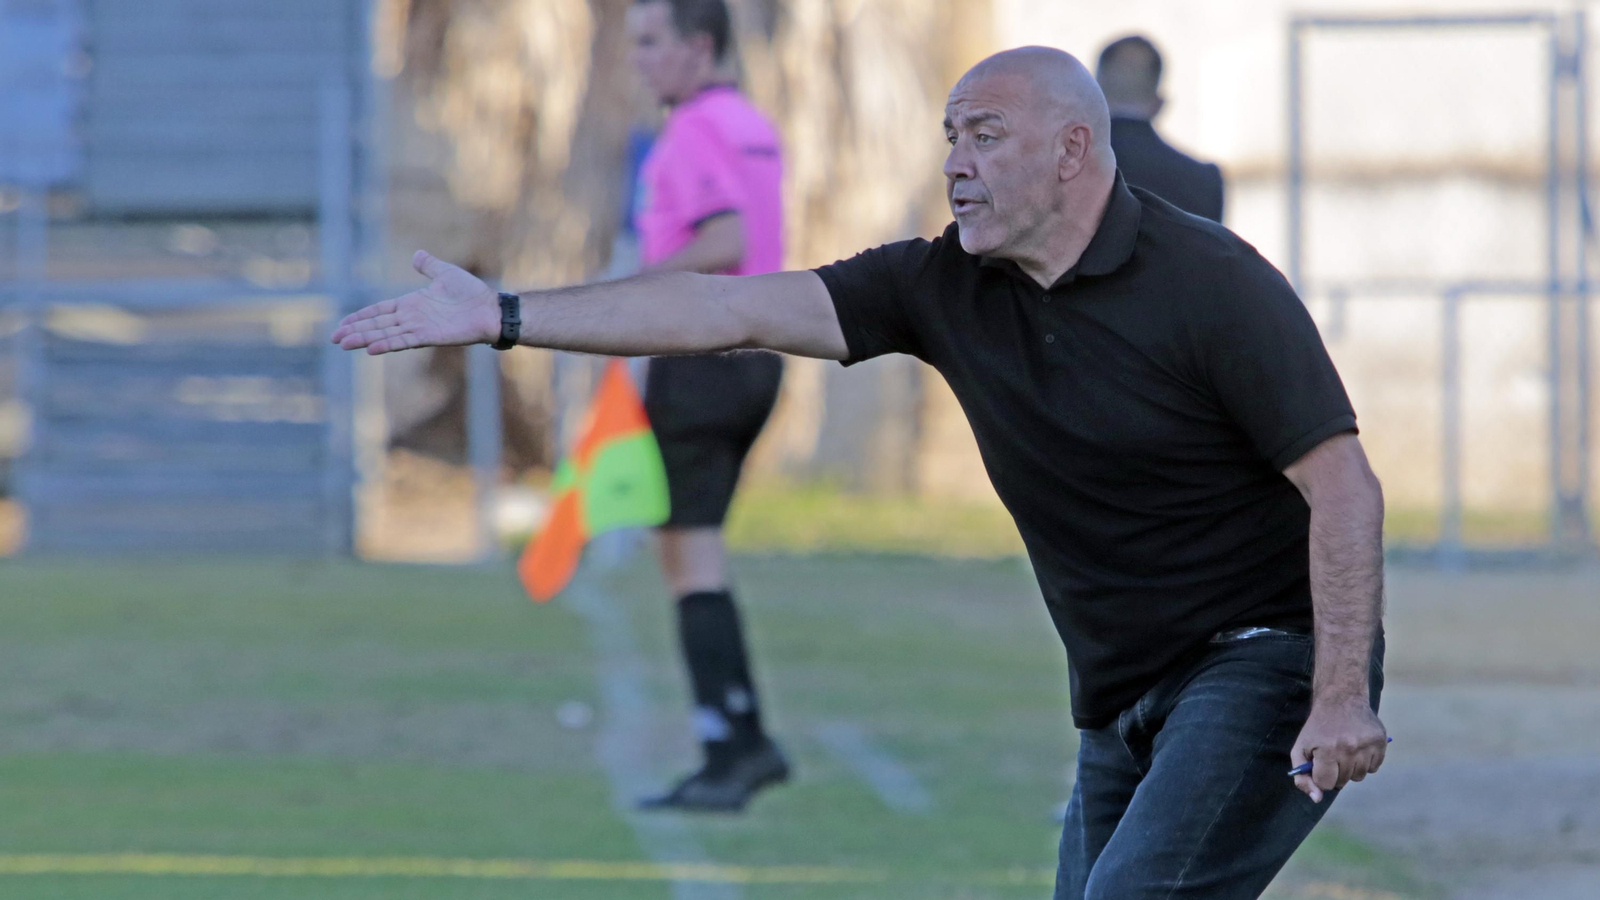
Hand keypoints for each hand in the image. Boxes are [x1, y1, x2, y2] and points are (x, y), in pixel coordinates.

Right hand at [331, 251, 499, 354]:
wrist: (489, 308)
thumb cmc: (471, 293)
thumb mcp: (445, 273)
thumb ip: (429, 266)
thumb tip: (416, 255)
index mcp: (412, 304)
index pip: (380, 311)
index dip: (361, 317)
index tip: (343, 323)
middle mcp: (412, 318)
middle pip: (377, 325)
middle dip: (356, 331)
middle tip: (335, 339)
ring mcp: (419, 328)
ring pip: (385, 334)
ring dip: (365, 339)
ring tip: (345, 344)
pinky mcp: (429, 336)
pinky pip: (403, 341)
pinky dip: (387, 344)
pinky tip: (371, 348)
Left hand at [1289, 696, 1386, 802]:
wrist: (1341, 699)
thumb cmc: (1318, 727)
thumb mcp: (1300, 748)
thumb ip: (1302, 776)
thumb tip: (1316, 799)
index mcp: (1327, 750)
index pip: (1326, 784)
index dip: (1320, 776)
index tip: (1319, 765)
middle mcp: (1350, 749)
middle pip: (1343, 782)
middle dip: (1335, 772)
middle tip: (1331, 754)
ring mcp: (1368, 746)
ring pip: (1359, 776)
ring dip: (1351, 768)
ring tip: (1345, 750)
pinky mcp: (1381, 742)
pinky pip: (1374, 768)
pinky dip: (1366, 762)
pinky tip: (1358, 747)